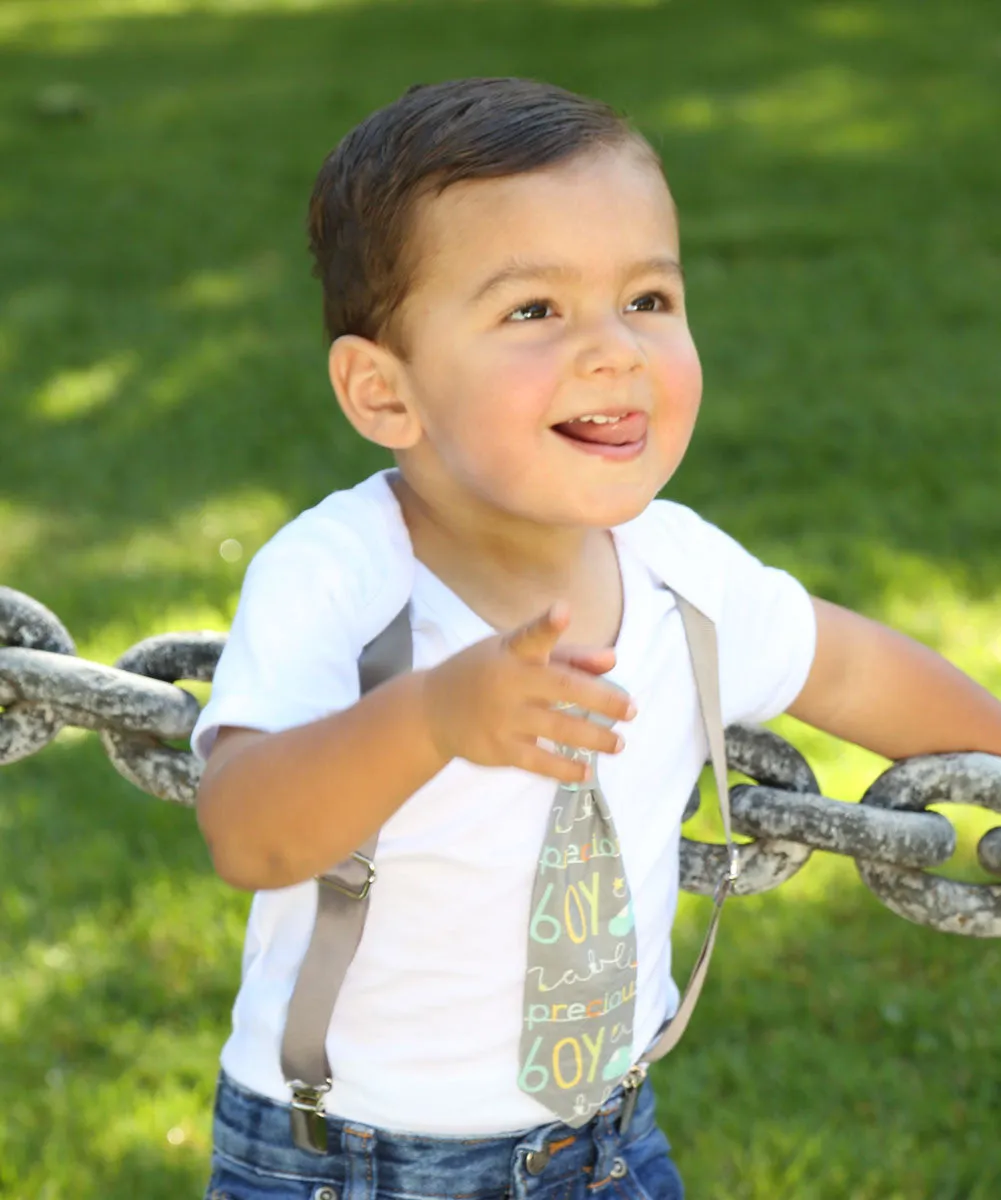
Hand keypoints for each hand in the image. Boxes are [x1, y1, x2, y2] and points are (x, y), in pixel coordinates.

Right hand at [419, 602, 635, 783]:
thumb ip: (567, 656)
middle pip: (561, 687)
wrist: (432, 709)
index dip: (548, 625)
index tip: (562, 612)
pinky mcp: (498, 749)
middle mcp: (508, 682)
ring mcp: (503, 717)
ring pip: (557, 727)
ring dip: (593, 738)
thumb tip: (613, 660)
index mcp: (513, 652)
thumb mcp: (516, 653)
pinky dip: (564, 768)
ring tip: (619, 744)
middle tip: (631, 710)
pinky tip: (586, 771)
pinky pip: (538, 761)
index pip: (532, 635)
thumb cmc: (485, 673)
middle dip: (601, 699)